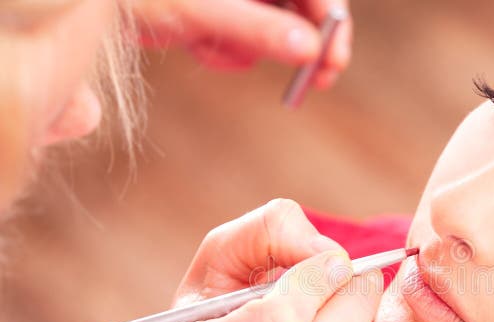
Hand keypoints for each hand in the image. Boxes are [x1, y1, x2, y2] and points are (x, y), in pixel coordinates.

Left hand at [133, 0, 351, 86]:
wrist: (95, 4)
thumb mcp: (201, 11)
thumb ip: (259, 29)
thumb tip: (309, 49)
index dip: (330, 18)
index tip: (335, 56)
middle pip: (301, 5)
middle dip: (302, 42)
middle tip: (320, 78)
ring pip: (275, 26)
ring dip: (252, 48)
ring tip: (214, 50)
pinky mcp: (224, 8)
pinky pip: (247, 37)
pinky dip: (230, 51)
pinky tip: (199, 45)